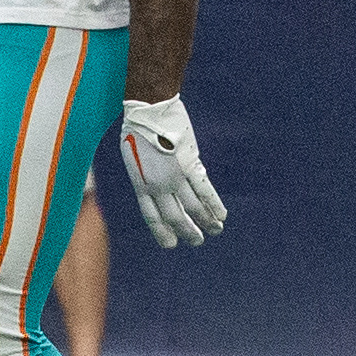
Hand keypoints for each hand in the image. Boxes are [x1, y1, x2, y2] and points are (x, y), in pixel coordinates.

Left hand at [120, 95, 226, 245]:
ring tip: (215, 231)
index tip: (170, 244)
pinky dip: (215, 205)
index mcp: (140, 183)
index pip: (152, 216)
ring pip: (194, 208)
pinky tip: (222, 216)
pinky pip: (205, 191)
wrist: (149, 111)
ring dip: (206, 222)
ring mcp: (175, 177)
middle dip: (187, 232)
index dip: (162, 232)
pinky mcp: (191, 166)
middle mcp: (157, 185)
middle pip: (175, 217)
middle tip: (197, 242)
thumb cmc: (137, 130)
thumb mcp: (133, 158)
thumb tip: (156, 186)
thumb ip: (145, 175)